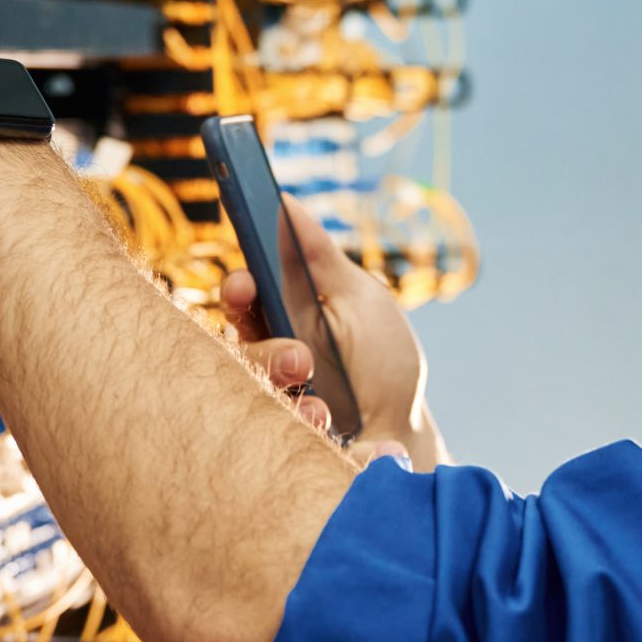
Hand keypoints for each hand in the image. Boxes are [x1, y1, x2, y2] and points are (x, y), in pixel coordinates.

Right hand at [222, 196, 443, 470]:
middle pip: (238, 346)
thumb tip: (286, 201)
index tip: (246, 284)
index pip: (243, 296)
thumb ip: (320, 257)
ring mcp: (270, 398)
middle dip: (265, 353)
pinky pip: (267, 437)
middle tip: (298, 359)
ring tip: (323, 410)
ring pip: (249, 395)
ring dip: (286, 399)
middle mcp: (267, 354)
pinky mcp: (279, 440)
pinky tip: (332, 434)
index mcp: (282, 314)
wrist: (403, 432)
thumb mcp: (360, 299)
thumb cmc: (382, 360)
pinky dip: (303, 433)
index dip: (238, 289)